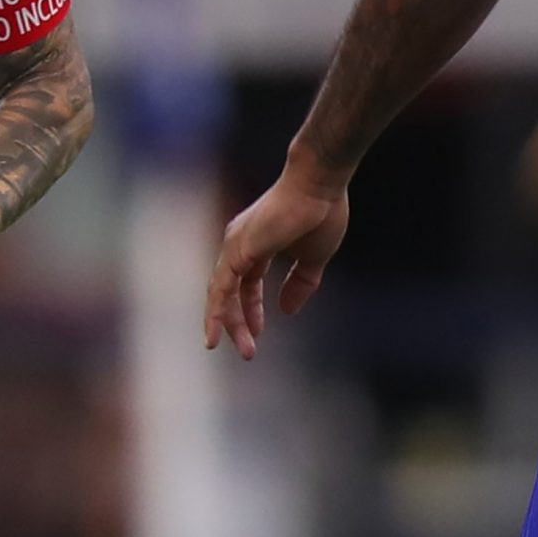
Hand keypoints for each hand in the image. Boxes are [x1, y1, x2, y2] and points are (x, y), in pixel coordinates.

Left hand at [205, 163, 349, 358]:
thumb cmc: (321, 213)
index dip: (252, 309)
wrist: (319, 185)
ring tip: (242, 350)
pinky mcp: (236, 250)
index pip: (246, 284)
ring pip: (222, 294)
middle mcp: (239, 245)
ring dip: (229, 324)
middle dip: (240, 323)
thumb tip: (287, 310)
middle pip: (230, 292)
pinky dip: (216, 313)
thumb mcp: (313, 259)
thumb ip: (300, 284)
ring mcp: (235, 246)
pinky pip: (219, 289)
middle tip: (249, 351)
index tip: (260, 332)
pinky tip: (216, 335)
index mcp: (257, 246)